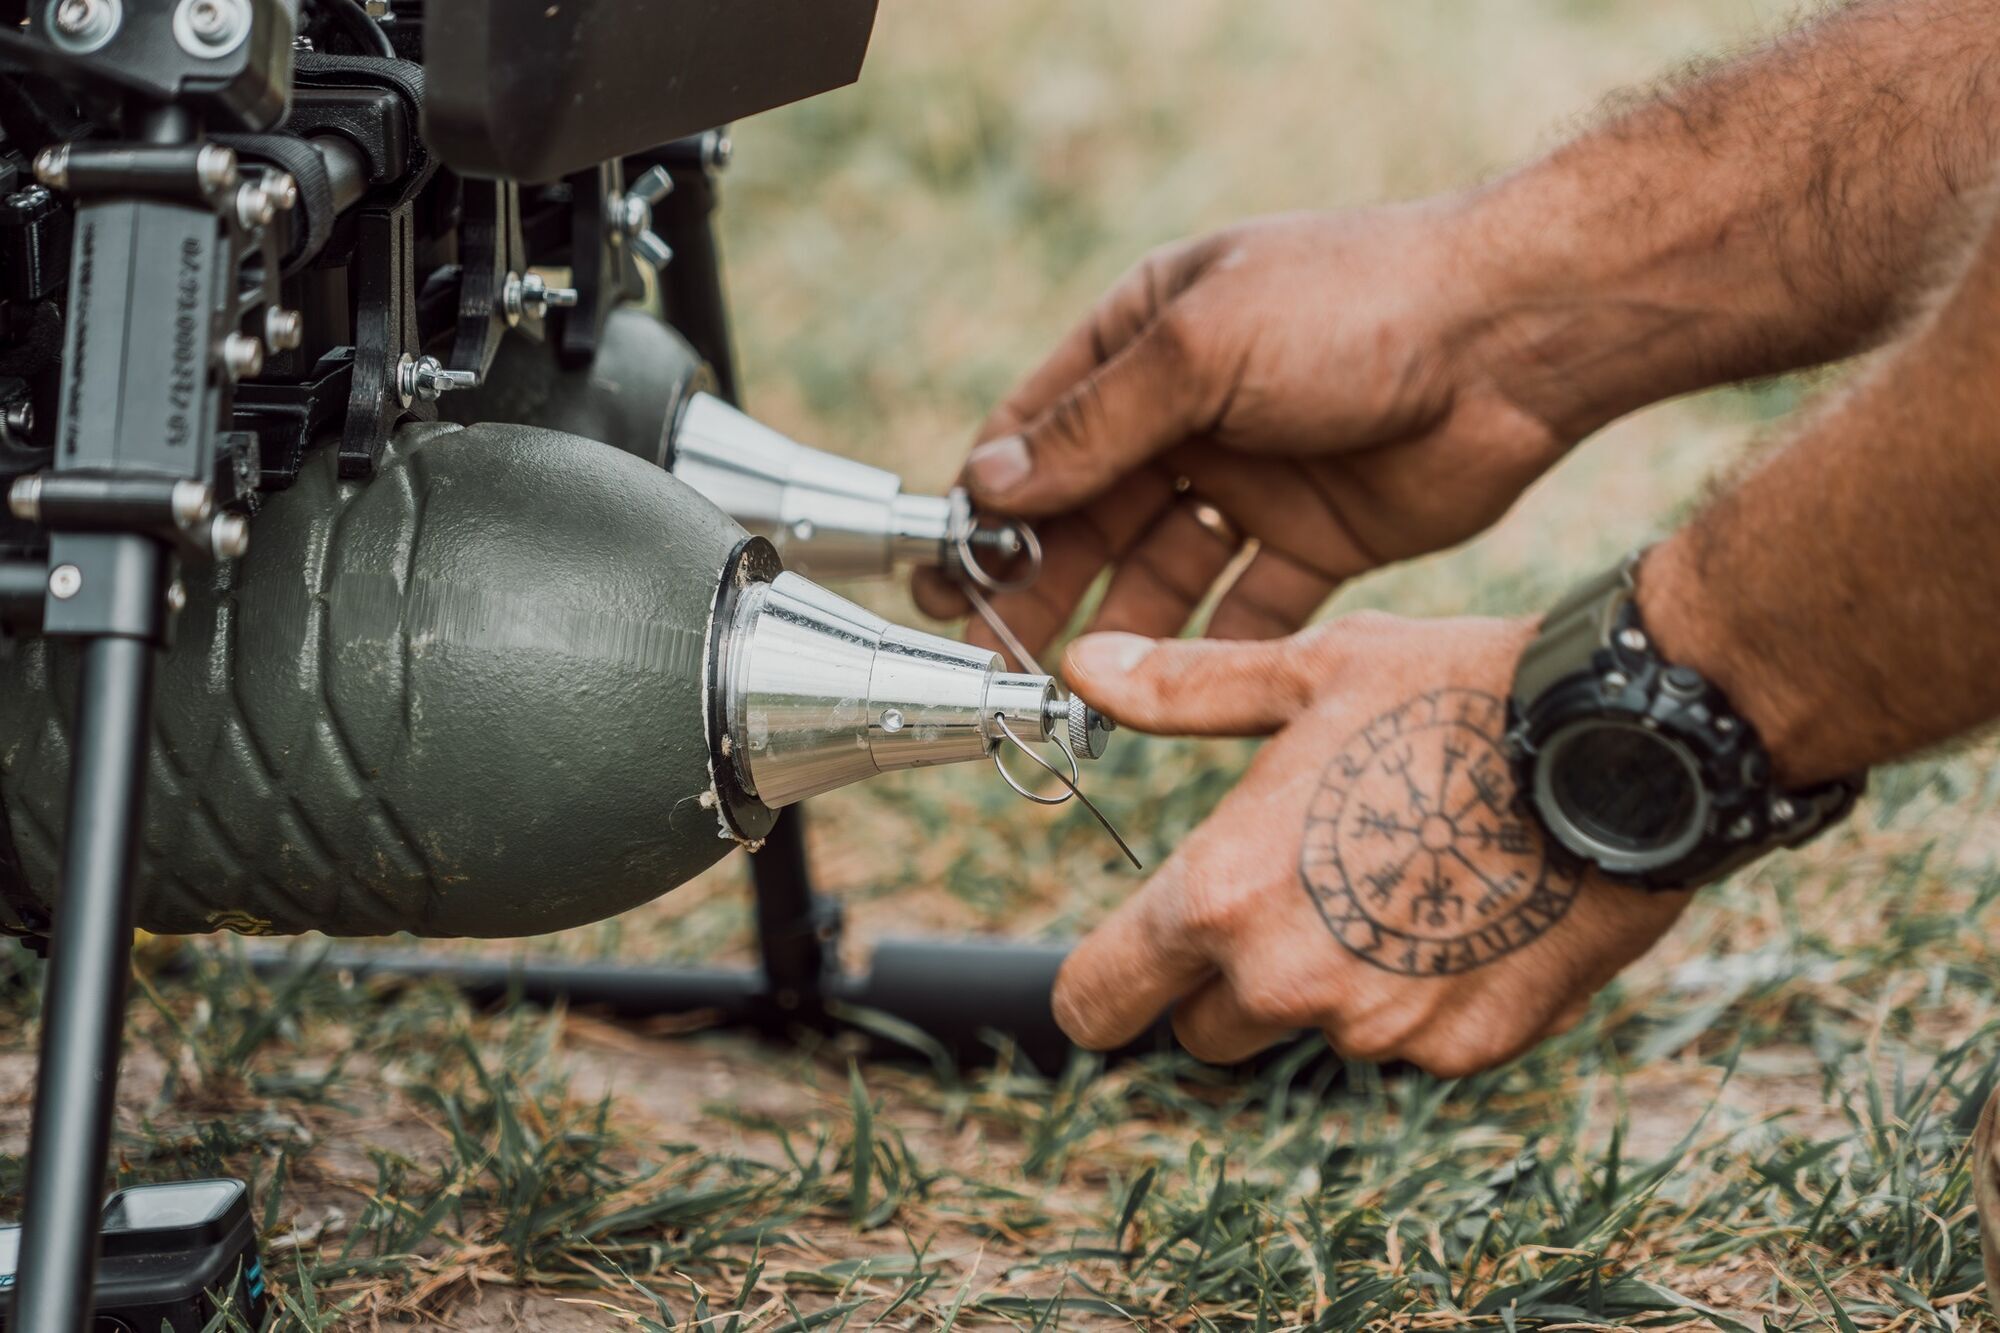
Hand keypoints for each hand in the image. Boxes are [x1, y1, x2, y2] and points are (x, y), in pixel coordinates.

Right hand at [914, 204, 1585, 653]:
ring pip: (1160, 569)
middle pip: (1091, 513)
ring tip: (1068, 689)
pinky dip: (1213, 649)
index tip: (939, 578)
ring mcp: (1253, 476)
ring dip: (1116, 625)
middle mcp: (1191, 411)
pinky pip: (1249, 607)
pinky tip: (1172, 695)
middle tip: (990, 657)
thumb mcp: (1201, 351)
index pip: (1038, 432)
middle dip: (1036, 584)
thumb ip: (1095, 426)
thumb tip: (989, 482)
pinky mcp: (1318, 536)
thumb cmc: (1353, 306)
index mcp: (1147, 340)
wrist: (1514, 338)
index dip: (985, 505)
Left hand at [1050, 614, 1691, 1075]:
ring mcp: (1382, 1027)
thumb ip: (1185, 689)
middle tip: (1295, 888)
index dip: (1099, 991)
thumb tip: (1084, 665)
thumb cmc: (1460, 690)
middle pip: (1205, 1031)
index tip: (1116, 976)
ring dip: (1333, 983)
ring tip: (1403, 876)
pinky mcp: (1467, 1051)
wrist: (1626, 748)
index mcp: (1224, 893)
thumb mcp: (1311, 670)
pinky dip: (1424, 995)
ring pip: (1315, 1032)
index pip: (1099, 1001)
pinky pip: (1411, 1041)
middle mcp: (1288, 980)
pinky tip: (1469, 909)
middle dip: (1227, 980)